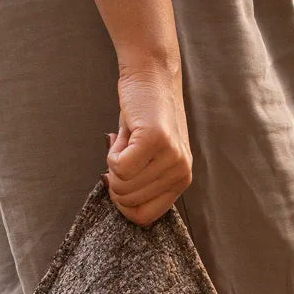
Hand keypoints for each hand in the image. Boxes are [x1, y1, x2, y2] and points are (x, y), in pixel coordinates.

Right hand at [103, 55, 192, 226]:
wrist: (151, 75)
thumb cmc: (145, 117)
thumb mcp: (149, 159)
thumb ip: (142, 184)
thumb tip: (121, 202)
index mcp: (180, 181)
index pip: (143, 217)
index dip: (123, 203)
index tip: (121, 180)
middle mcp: (180, 173)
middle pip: (128, 201)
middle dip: (116, 178)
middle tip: (126, 150)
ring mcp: (171, 157)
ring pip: (122, 185)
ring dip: (114, 162)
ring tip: (128, 140)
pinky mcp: (156, 140)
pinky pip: (119, 167)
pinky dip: (112, 152)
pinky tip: (123, 135)